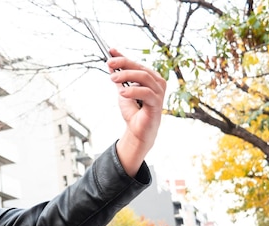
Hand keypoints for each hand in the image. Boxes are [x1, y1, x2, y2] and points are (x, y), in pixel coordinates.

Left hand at [107, 49, 166, 176]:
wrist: (137, 130)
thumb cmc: (133, 111)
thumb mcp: (123, 90)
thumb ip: (119, 77)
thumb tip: (111, 61)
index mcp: (150, 78)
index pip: (136, 64)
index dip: (123, 57)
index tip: (110, 52)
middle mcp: (157, 83)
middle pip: (141, 68)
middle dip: (124, 64)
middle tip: (110, 64)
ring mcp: (159, 93)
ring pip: (144, 77)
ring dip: (127, 76)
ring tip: (113, 79)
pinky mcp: (157, 104)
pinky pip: (147, 93)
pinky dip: (134, 91)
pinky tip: (122, 92)